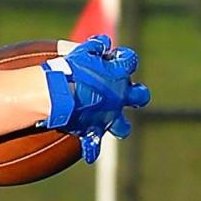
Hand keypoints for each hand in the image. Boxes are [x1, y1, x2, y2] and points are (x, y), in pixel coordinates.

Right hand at [40, 34, 150, 162]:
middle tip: (132, 94)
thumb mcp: (83, 51)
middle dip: (138, 95)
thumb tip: (102, 45)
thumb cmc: (70, 69)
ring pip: (122, 126)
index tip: (117, 57)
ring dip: (120, 126)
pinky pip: (92, 146)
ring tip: (116, 125)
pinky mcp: (92, 131)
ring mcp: (107, 116)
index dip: (124, 58)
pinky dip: (91, 150)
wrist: (61, 93)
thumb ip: (95, 48)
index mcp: (118, 73)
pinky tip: (90, 155)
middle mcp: (119, 97)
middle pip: (139, 96)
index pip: (129, 61)